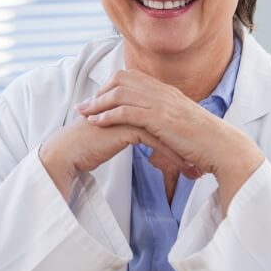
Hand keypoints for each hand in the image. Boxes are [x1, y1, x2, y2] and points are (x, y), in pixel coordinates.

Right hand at [39, 111, 199, 198]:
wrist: (68, 152)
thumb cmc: (88, 145)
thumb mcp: (114, 133)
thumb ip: (130, 127)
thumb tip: (146, 135)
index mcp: (132, 102)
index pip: (164, 116)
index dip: (179, 135)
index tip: (193, 151)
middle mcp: (133, 103)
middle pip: (168, 122)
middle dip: (186, 143)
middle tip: (201, 159)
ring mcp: (130, 113)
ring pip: (165, 131)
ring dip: (182, 151)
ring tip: (195, 168)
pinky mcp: (126, 126)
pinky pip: (156, 141)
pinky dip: (171, 156)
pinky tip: (182, 168)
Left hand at [77, 70, 264, 210]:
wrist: (222, 147)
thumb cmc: (204, 141)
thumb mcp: (182, 122)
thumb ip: (165, 116)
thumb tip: (152, 123)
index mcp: (167, 91)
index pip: (131, 77)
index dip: (110, 86)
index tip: (97, 99)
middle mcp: (163, 92)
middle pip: (122, 81)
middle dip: (99, 92)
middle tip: (84, 106)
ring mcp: (162, 103)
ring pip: (121, 94)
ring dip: (98, 104)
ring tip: (84, 115)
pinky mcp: (161, 119)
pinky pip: (127, 112)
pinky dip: (108, 116)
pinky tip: (97, 123)